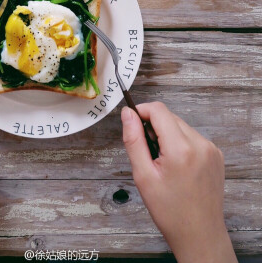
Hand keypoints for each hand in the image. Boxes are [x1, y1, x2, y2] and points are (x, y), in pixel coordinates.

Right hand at [121, 102, 236, 262]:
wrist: (199, 234)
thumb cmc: (169, 210)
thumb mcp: (143, 175)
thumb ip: (134, 140)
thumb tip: (127, 113)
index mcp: (180, 148)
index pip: (158, 110)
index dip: (141, 111)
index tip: (132, 124)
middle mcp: (200, 144)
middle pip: (170, 117)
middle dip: (154, 127)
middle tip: (148, 154)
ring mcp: (211, 149)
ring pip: (181, 126)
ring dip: (168, 136)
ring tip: (164, 163)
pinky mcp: (216, 155)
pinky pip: (193, 137)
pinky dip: (181, 144)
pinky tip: (178, 166)